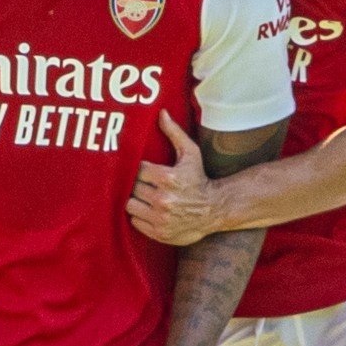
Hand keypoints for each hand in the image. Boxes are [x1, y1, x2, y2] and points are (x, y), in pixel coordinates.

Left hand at [126, 111, 215, 245]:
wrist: (214, 209)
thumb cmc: (199, 178)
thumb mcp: (190, 153)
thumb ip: (174, 132)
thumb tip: (161, 112)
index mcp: (168, 177)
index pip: (138, 170)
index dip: (141, 170)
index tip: (147, 171)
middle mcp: (163, 199)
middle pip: (132, 188)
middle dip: (138, 185)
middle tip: (147, 184)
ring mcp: (160, 218)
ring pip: (130, 205)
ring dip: (136, 200)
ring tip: (145, 197)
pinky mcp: (159, 232)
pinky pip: (136, 221)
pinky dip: (140, 215)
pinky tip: (150, 210)